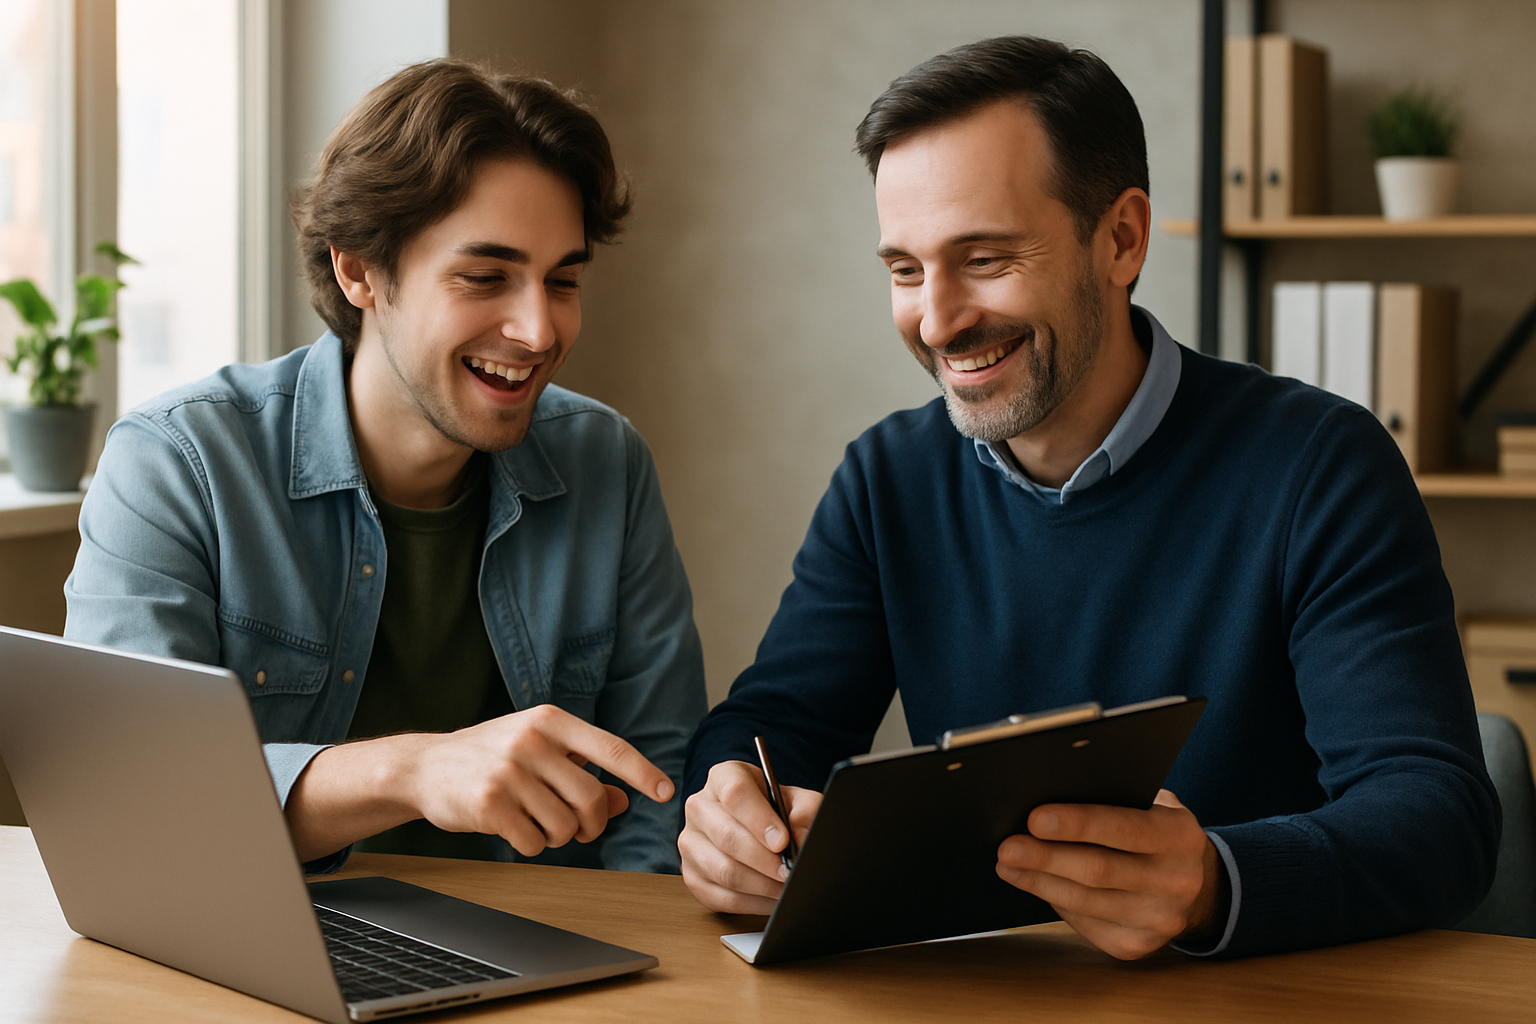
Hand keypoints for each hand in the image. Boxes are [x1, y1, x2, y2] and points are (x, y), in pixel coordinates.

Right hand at [286, 704, 672, 861]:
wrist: (424, 766)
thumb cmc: (491, 758)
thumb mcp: (539, 753)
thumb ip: (581, 771)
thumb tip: (626, 798)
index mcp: (550, 720)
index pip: (610, 747)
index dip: (641, 771)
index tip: (665, 792)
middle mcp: (531, 740)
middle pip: (591, 797)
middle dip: (593, 823)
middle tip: (581, 829)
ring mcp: (508, 770)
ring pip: (565, 825)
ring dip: (560, 837)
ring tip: (540, 824)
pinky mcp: (489, 802)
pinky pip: (534, 841)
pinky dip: (533, 845)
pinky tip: (515, 829)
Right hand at [679, 760, 820, 913]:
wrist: (760, 832)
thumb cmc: (778, 812)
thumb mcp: (798, 802)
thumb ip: (805, 812)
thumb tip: (802, 838)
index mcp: (723, 777)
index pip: (735, 793)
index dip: (760, 819)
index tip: (782, 841)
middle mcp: (699, 807)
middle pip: (727, 836)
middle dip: (764, 860)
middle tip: (789, 872)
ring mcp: (690, 842)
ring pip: (723, 870)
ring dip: (760, 885)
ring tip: (786, 887)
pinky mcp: (692, 875)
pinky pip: (721, 896)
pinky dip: (753, 903)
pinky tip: (772, 899)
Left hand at [995, 789, 1221, 959]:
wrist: (1198, 885)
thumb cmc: (1158, 833)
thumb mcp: (1153, 806)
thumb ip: (1115, 802)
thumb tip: (1049, 797)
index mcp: (1179, 837)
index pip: (1123, 828)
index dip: (1077, 824)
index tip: (1035, 819)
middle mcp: (1176, 882)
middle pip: (1098, 871)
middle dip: (1045, 857)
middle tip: (1008, 846)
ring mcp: (1158, 920)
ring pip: (1084, 901)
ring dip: (1039, 882)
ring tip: (1008, 865)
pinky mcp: (1137, 946)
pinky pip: (1084, 923)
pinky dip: (1054, 901)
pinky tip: (1034, 884)